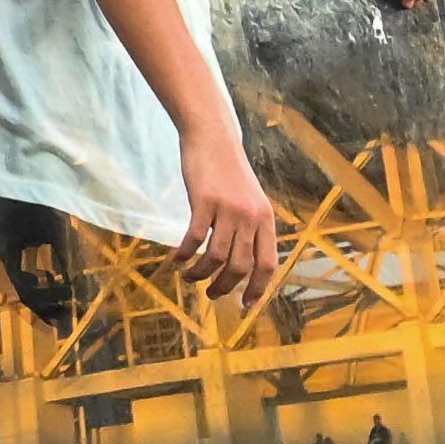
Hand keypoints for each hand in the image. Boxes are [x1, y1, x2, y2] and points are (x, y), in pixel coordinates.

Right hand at [173, 121, 282, 297]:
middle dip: (225, 286)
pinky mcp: (204, 201)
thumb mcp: (250, 200)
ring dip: (201, 274)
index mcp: (265, 220)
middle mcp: (250, 217)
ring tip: (190, 278)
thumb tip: (244, 261)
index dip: (257, 288)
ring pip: (216, 256)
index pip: (267, 264)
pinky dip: (185, 253)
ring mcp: (227, 209)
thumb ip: (251, 227)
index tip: (245, 304)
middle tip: (212, 294)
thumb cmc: (229, 172)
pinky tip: (177, 259)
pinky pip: (195, 238)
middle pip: (241, 265)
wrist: (214, 139)